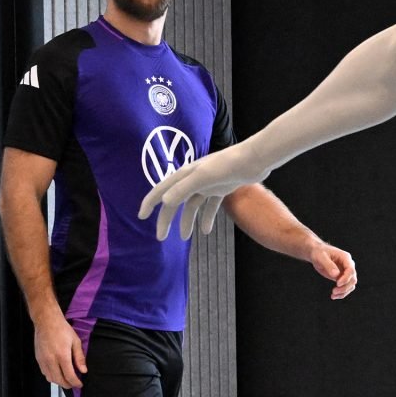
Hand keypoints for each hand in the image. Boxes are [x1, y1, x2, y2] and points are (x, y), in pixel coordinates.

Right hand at [34, 317, 86, 389]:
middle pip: (59, 380)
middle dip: (67, 385)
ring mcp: (43, 360)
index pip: (69, 376)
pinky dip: (51, 376)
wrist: (46, 321)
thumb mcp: (75, 342)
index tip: (79, 384)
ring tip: (66, 380)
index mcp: (62, 355)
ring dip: (59, 382)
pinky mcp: (38, 358)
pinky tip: (57, 373)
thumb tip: (83, 370)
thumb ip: (79, 358)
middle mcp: (51, 360)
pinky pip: (44, 372)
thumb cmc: (62, 329)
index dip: (75, 383)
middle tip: (74, 384)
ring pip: (50, 378)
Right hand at [140, 138, 275, 239]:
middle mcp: (193, 179)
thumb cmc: (227, 165)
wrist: (254, 159)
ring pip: (192, 206)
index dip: (150, 202)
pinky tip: (206, 230)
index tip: (141, 216)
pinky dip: (207, 218)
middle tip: (161, 237)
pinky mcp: (221, 188)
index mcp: (184, 174)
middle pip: (175, 202)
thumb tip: (165, 203)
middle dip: (167, 219)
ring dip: (187, 221)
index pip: (161, 190)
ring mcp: (207, 184)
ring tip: (185, 237)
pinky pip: (210, 206)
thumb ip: (183, 189)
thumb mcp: (202, 177)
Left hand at [311, 243, 358, 300]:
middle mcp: (348, 265)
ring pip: (351, 285)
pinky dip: (341, 293)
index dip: (346, 278)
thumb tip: (336, 275)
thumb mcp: (321, 257)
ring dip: (344, 292)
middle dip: (345, 287)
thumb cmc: (318, 253)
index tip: (337, 284)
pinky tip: (333, 296)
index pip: (351, 270)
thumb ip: (328, 265)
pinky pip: (346, 287)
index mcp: (345, 258)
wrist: (316, 253)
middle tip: (334, 291)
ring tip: (333, 295)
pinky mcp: (342, 278)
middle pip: (353, 279)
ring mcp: (346, 272)